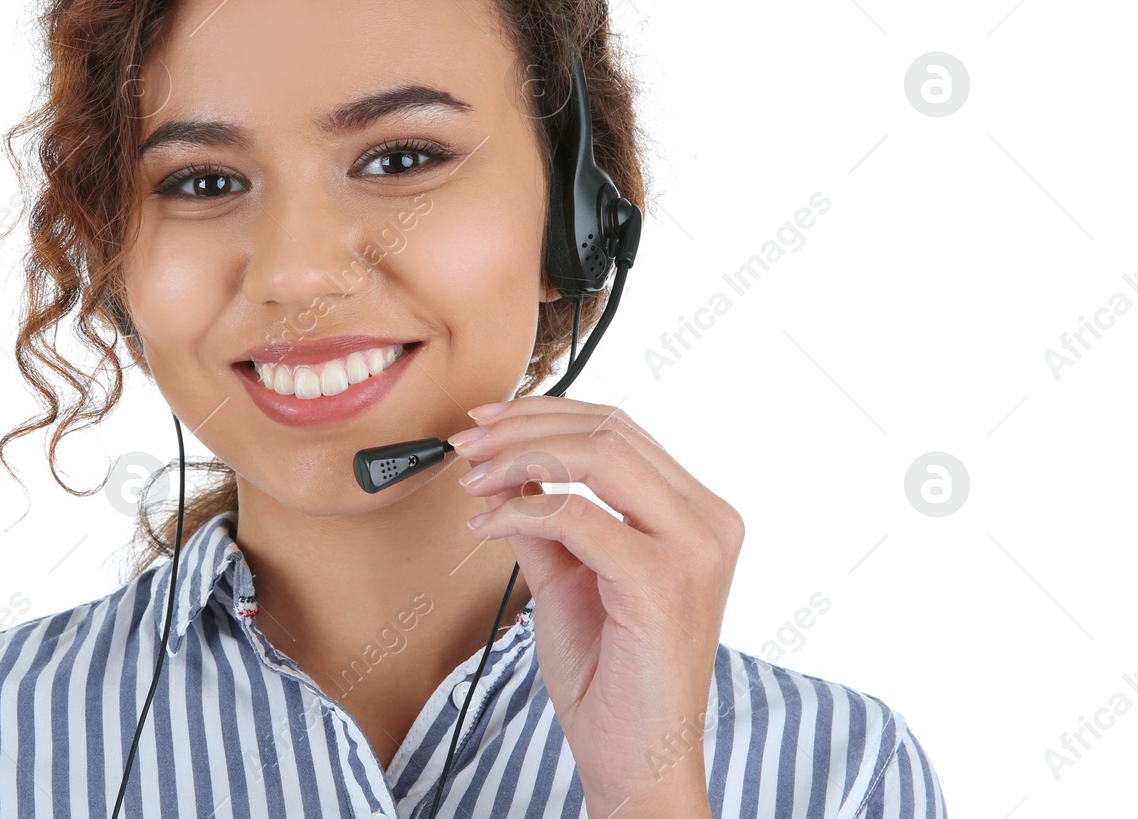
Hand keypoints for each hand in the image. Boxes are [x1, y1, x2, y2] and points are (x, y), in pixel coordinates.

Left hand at [448, 397, 741, 817]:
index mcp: (698, 514)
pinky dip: (519, 512)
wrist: (635, 759)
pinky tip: (486, 528)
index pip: (620, 429)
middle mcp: (709, 522)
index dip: (545, 413)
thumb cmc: (610, 676)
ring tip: (471, 479)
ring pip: (598, 456)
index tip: (485, 422)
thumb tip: (502, 465)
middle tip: (465, 443)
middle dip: (523, 427)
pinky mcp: (662, 583)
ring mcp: (693, 550)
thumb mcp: (569, 576)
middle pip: (608, 431)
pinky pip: (575, 517)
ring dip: (518, 458)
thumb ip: (544, 517)